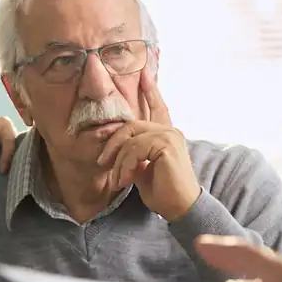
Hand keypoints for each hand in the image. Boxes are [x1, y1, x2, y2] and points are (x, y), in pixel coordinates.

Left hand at [95, 70, 201, 220]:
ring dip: (118, 162)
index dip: (150, 90)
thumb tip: (116, 150)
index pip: (157, 107)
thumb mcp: (142, 169)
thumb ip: (133, 154)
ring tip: (117, 180)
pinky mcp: (167, 145)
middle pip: (132, 125)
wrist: (179, 208)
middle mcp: (170, 131)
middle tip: (102, 162)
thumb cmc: (163, 192)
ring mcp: (170, 136)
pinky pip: (135, 149)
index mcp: (166, 134)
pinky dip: (125, 165)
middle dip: (113, 143)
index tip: (143, 73)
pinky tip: (126, 180)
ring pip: (130, 139)